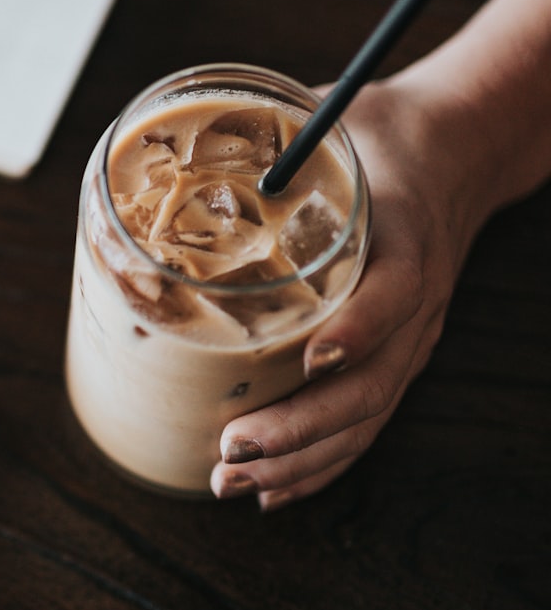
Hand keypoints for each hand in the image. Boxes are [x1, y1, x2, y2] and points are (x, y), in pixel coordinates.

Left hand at [208, 78, 485, 509]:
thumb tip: (162, 149)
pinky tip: (271, 490)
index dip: (357, 329)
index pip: (393, 294)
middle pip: (372, 383)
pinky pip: (362, 426)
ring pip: (363, 419)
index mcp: (401, 239)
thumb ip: (261, 134)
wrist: (446, 154)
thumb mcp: (325, 119)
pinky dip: (318, 466)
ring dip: (298, 459)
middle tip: (232, 446)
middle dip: (300, 425)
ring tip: (231, 481)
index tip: (312, 356)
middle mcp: (414, 302)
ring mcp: (406, 340)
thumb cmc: (368, 139)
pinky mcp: (391, 360)